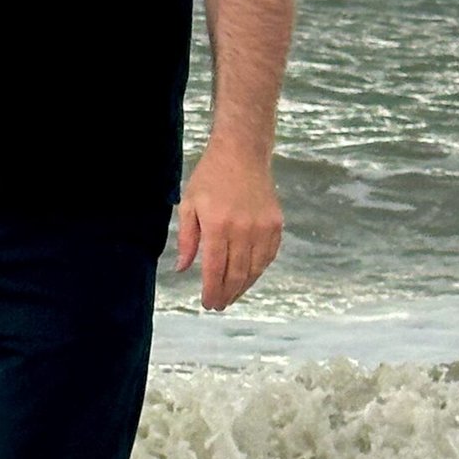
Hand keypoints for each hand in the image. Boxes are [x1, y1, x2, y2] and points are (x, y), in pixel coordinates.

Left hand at [174, 146, 283, 311]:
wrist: (242, 153)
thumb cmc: (210, 177)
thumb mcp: (189, 204)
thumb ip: (187, 239)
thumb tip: (183, 269)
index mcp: (217, 226)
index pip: (215, 270)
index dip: (212, 291)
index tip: (207, 303)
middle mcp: (242, 229)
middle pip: (236, 274)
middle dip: (227, 294)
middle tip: (218, 305)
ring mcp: (262, 227)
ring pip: (254, 269)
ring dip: (243, 286)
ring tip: (232, 295)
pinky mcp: (276, 224)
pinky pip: (268, 256)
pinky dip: (258, 270)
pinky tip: (248, 276)